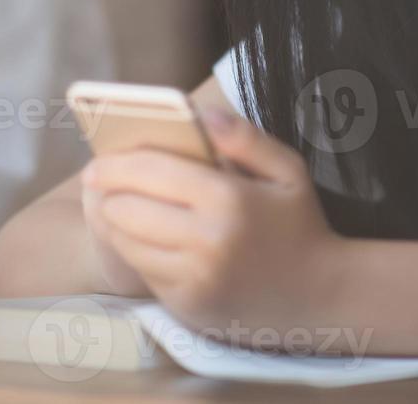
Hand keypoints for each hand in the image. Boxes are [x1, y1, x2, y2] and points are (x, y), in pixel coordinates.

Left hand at [82, 107, 343, 335]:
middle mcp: (207, 241)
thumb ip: (244, 137)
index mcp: (229, 199)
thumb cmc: (298, 224)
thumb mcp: (287, 170)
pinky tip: (141, 236)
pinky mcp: (186, 304)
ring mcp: (194, 278)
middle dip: (107, 191)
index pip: (152, 172)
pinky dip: (134, 250)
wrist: (319, 298)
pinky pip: (141, 270)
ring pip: (126, 242)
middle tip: (99, 180)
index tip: (98, 158)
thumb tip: (198, 113)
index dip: (117, 163)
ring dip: (113, 221)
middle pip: (126, 209)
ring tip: (114, 206)